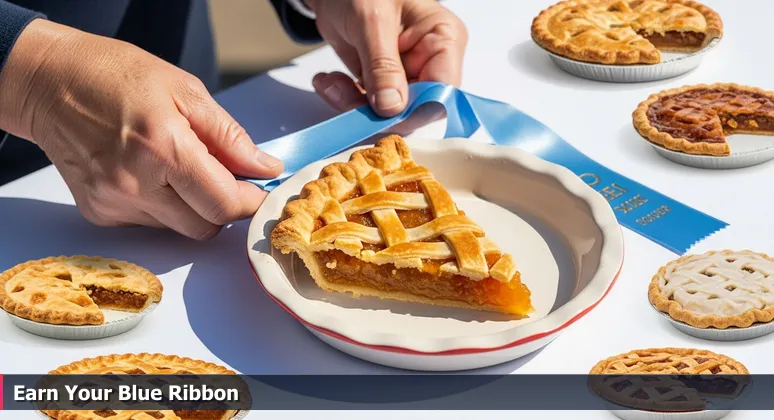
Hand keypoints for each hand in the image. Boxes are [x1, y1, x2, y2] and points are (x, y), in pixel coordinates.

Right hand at [0, 19, 282, 239]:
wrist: (50, 83)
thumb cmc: (117, 77)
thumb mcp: (187, 91)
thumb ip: (230, 137)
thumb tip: (265, 167)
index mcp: (165, 149)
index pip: (226, 204)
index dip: (252, 202)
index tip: (261, 190)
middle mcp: (137, 185)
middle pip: (206, 226)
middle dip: (225, 206)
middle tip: (224, 177)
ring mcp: (115, 203)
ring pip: (180, 228)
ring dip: (193, 206)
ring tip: (178, 165)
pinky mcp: (100, 212)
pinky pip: (151, 222)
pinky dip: (163, 204)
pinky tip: (150, 173)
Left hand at [307, 0, 467, 116]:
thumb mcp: (371, 23)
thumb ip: (383, 66)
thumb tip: (393, 107)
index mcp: (444, 39)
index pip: (444, 90)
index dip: (417, 108)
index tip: (382, 110)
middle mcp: (430, 61)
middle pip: (416, 109)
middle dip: (376, 109)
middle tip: (340, 92)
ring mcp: (408, 75)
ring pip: (390, 114)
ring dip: (353, 105)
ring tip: (328, 83)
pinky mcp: (384, 84)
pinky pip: (370, 107)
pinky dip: (345, 100)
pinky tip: (328, 82)